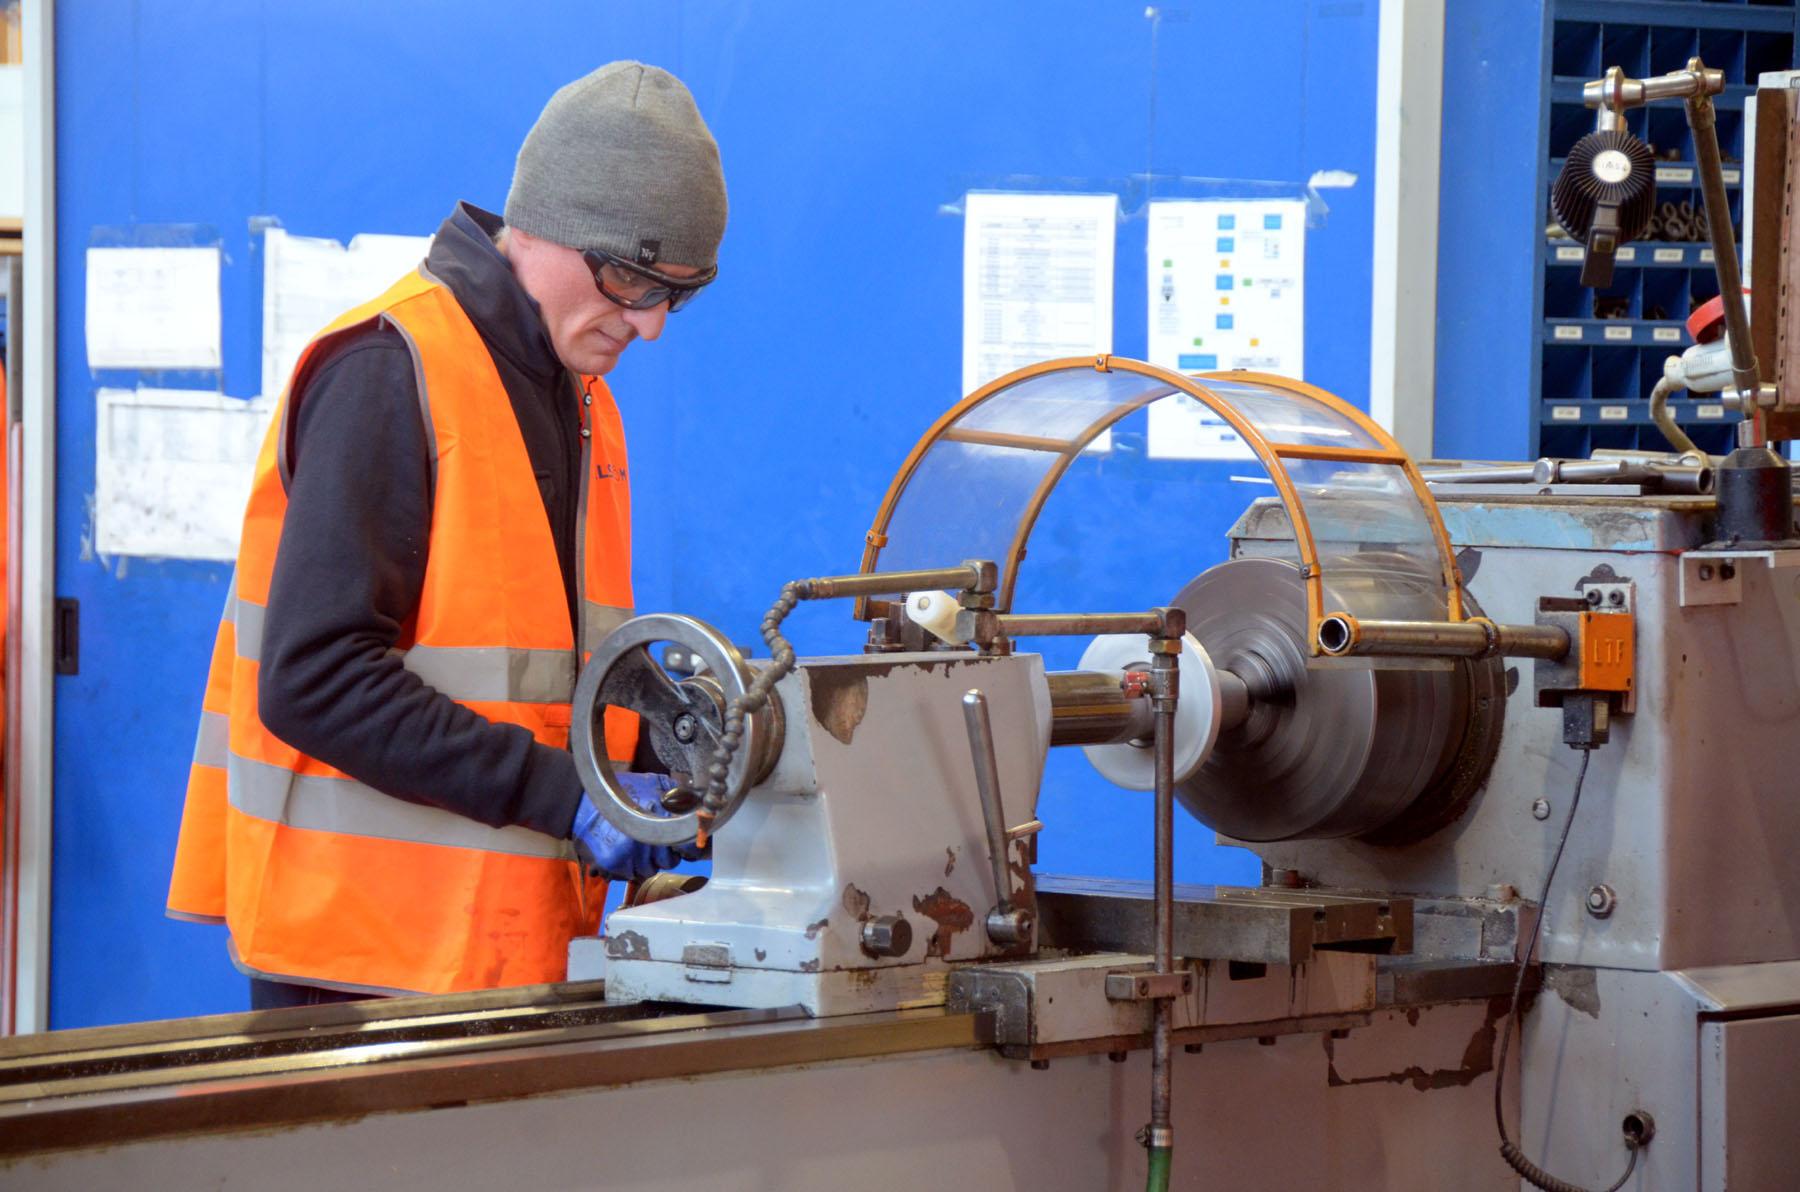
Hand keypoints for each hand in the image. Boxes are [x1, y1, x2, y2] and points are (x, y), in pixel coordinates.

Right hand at [568, 772, 682, 880]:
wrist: (581, 799)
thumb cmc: (619, 790)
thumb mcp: (654, 783)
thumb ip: (678, 795)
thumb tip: (699, 806)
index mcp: (661, 818)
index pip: (690, 846)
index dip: (690, 846)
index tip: (685, 845)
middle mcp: (647, 839)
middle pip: (670, 861)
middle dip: (666, 852)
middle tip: (654, 840)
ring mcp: (629, 854)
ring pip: (649, 870)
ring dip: (646, 861)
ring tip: (636, 844)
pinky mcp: (613, 864)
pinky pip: (629, 875)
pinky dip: (628, 867)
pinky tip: (623, 851)